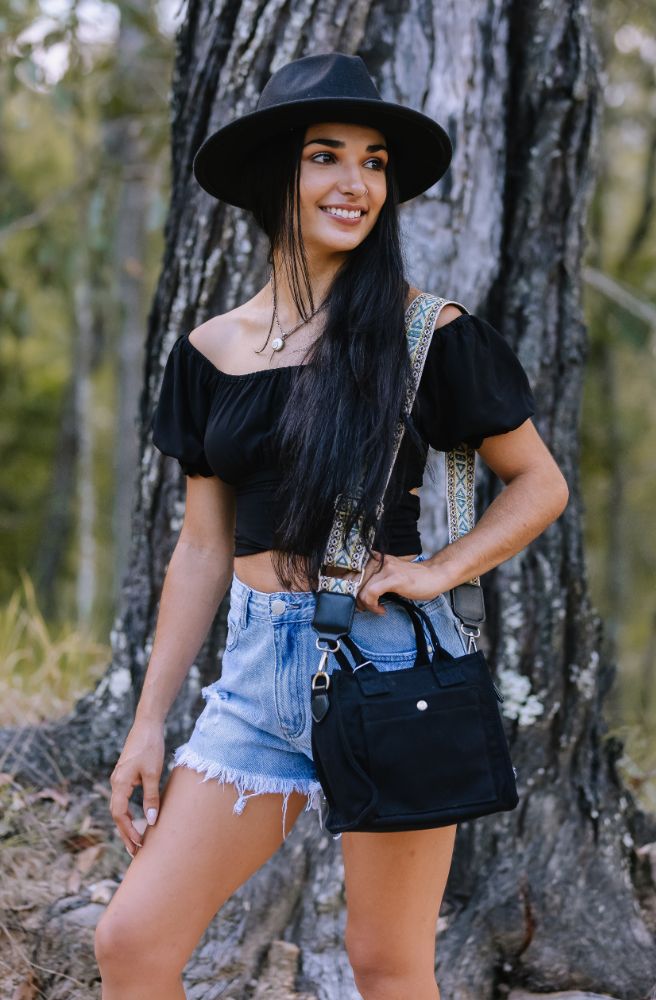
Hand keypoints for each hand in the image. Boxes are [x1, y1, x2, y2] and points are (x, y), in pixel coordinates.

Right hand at [109, 720, 164, 858]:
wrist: (148, 724)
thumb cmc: (151, 747)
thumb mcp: (153, 773)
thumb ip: (151, 797)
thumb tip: (151, 820)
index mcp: (120, 783)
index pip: (120, 815)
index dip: (128, 832)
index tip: (138, 845)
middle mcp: (116, 782)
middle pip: (117, 814)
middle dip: (126, 833)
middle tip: (135, 852)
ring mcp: (120, 778)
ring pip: (120, 807)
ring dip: (127, 824)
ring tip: (137, 841)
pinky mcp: (126, 775)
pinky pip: (124, 799)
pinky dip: (129, 813)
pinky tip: (138, 819)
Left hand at [354, 550, 446, 613]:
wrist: (435, 576)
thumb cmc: (414, 579)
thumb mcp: (389, 577)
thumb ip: (374, 580)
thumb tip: (356, 594)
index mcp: (376, 559)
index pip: (351, 572)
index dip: (346, 588)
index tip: (353, 601)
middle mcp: (378, 560)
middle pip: (353, 581)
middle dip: (355, 599)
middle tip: (364, 609)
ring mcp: (386, 568)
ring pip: (361, 589)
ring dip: (365, 605)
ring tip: (376, 609)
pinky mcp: (393, 578)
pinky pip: (371, 592)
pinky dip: (373, 605)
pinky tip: (382, 610)